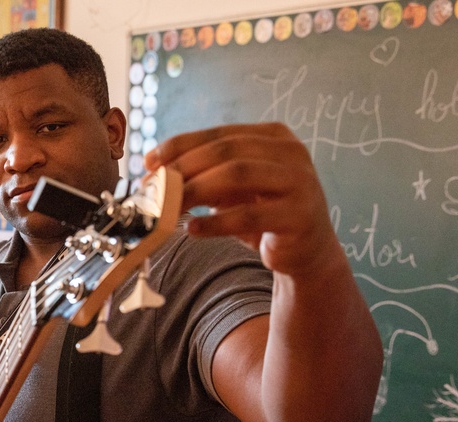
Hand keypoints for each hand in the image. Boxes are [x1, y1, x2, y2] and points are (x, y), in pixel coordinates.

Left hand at [144, 123, 335, 277]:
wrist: (308, 251)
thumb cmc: (265, 214)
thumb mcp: (234, 190)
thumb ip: (205, 175)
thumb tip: (155, 173)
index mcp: (273, 137)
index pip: (219, 134)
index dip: (180, 145)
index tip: (149, 162)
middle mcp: (290, 152)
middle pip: (226, 151)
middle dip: (184, 168)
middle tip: (154, 188)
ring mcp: (299, 182)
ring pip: (237, 176)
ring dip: (195, 190)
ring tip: (168, 208)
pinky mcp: (298, 215)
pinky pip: (249, 215)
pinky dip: (215, 222)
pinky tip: (192, 230)